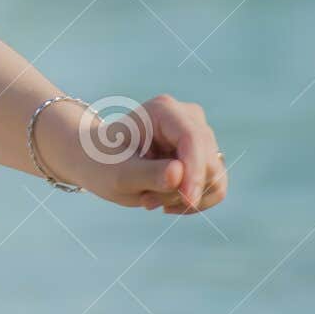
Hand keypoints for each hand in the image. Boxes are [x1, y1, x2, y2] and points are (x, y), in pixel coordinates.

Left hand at [39, 94, 226, 214]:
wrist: (99, 161)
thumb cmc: (102, 164)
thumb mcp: (116, 174)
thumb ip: (146, 174)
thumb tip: (178, 174)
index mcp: (163, 110)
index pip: (192, 139)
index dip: (195, 171)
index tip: (188, 200)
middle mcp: (188, 117)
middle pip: (206, 161)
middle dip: (180, 190)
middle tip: (146, 201)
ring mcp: (200, 135)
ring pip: (213, 177)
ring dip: (183, 198)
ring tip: (149, 199)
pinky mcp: (205, 156)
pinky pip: (215, 187)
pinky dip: (193, 202)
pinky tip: (165, 203)